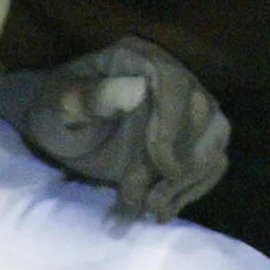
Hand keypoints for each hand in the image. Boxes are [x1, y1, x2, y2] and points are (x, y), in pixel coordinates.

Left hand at [0, 36, 230, 220]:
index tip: (162, 166)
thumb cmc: (54, 110)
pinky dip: (192, 190)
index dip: (175, 126)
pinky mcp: (190, 138)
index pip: (177, 85)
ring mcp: (186, 108)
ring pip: (215, 141)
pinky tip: (161, 210)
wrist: (59, 130)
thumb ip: (90, 97)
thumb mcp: (60, 103)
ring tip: (153, 209)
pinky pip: (211, 162)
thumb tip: (137, 91)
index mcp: (141, 58)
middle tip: (147, 200)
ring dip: (189, 181)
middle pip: (203, 116)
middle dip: (180, 165)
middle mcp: (172, 78)